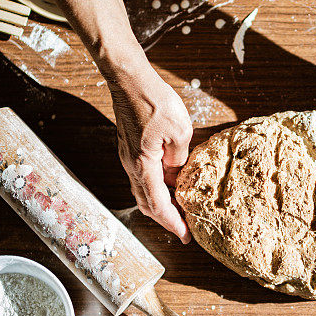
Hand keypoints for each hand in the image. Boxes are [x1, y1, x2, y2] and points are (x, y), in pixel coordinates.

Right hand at [107, 59, 192, 243]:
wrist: (129, 80)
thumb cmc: (153, 101)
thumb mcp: (180, 131)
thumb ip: (180, 158)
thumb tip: (178, 173)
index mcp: (143, 165)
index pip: (158, 204)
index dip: (172, 223)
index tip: (185, 235)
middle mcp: (132, 166)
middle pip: (148, 203)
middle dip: (166, 219)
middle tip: (185, 229)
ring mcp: (130, 157)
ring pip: (145, 190)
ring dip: (162, 204)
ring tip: (182, 211)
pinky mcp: (132, 148)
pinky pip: (145, 176)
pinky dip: (158, 187)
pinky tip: (174, 184)